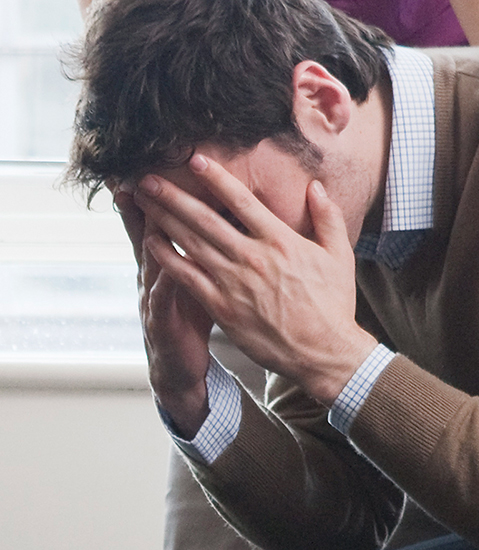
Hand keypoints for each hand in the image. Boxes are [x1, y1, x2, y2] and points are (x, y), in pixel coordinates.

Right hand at [115, 186, 214, 436]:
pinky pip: (162, 304)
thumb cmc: (194, 316)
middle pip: (152, 235)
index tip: (163, 169)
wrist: (179, 365)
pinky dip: (164, 288)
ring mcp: (157, 299)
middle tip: (144, 176)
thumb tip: (228, 214)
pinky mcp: (163, 324)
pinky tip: (167, 274)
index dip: (167, 198)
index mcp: (176, 262)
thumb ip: (211, 248)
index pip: (170, 225)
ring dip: (150, 239)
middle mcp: (160, 275)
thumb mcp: (201, 280)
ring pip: (153, 263)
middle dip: (149, 207)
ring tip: (152, 213)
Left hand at [132, 155, 377, 404]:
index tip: (194, 160)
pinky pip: (187, 278)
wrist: (325, 351)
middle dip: (174, 195)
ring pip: (191, 243)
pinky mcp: (222, 307)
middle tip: (149, 177)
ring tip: (143, 201)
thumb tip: (315, 187)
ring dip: (164, 219)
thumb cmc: (334, 304)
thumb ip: (328, 218)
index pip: (242, 201)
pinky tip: (151, 242)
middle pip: (205, 218)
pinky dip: (167, 258)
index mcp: (282, 241)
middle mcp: (253, 257)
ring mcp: (235, 283)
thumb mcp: (341, 256)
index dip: (216, 178)